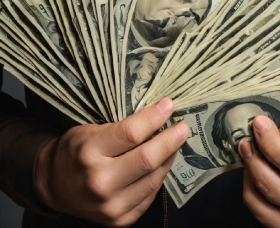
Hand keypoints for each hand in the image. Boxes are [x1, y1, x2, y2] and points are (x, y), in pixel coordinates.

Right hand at [34, 97, 187, 226]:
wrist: (55, 186)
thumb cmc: (75, 150)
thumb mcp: (89, 129)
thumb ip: (120, 127)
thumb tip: (159, 114)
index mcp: (89, 152)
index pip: (131, 133)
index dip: (154, 117)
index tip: (169, 105)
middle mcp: (100, 182)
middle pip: (147, 159)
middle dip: (171, 139)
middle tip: (183, 126)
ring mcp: (111, 206)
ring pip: (154, 179)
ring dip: (168, 158)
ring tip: (175, 142)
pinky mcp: (120, 221)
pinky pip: (149, 196)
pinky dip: (159, 177)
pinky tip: (162, 163)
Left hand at [239, 116, 279, 227]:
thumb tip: (277, 128)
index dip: (269, 141)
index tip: (258, 123)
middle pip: (269, 184)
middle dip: (253, 157)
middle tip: (247, 138)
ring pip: (259, 202)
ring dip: (249, 174)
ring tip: (249, 154)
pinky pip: (261, 213)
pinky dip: (253, 192)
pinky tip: (255, 173)